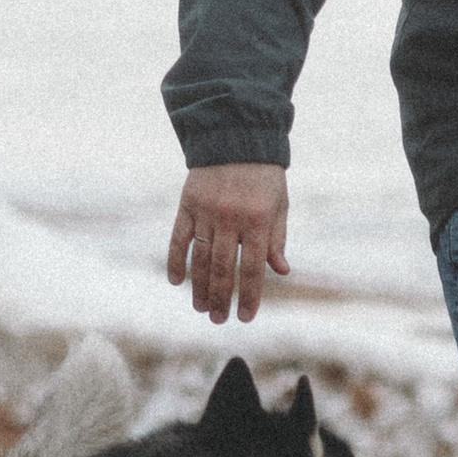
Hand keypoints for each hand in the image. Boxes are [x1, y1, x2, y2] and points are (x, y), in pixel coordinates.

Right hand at [168, 163, 290, 324]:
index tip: (246, 317)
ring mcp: (206, 212)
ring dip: (199, 286)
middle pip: (223, 269)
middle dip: (221, 298)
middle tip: (218, 320)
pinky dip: (176, 260)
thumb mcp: (278, 205)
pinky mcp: (187, 204)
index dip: (250, 296)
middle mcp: (230, 219)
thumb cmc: (264, 175)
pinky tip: (176, 281)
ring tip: (201, 308)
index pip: (253, 268)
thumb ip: (277, 239)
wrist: (236, 136)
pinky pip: (178, 238)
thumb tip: (281, 272)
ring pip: (200, 258)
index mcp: (257, 221)